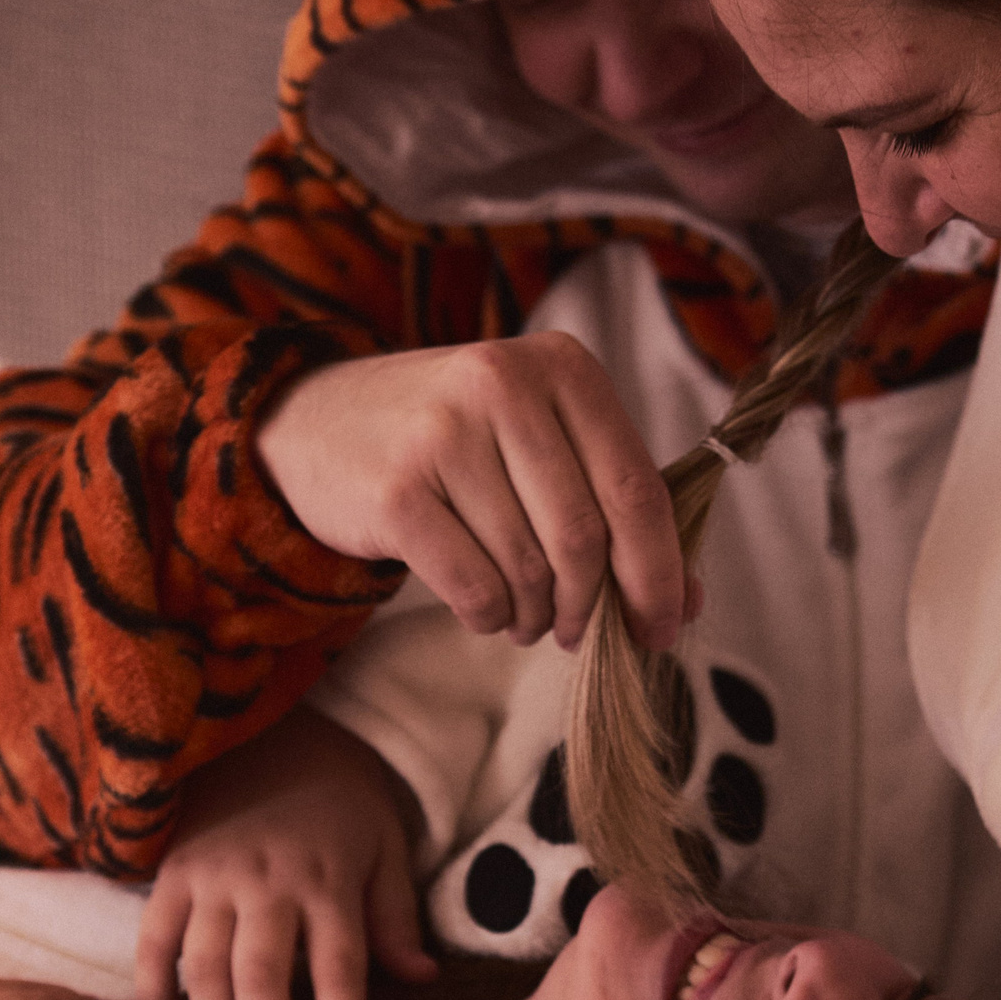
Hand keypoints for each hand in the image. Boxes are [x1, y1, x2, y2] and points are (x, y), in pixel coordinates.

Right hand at [137, 706, 437, 999]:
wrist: (275, 732)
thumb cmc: (341, 799)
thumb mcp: (387, 846)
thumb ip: (396, 916)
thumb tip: (422, 981)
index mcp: (330, 880)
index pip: (341, 972)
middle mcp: (268, 883)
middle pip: (262, 980)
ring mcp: (213, 878)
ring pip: (203, 972)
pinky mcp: (171, 874)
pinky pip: (153, 947)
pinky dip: (156, 999)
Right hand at [255, 335, 683, 652]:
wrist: (316, 424)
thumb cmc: (457, 443)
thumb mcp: (543, 449)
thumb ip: (618, 511)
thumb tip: (684, 605)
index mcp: (564, 367)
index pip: (638, 489)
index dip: (658, 574)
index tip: (660, 629)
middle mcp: (504, 384)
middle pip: (585, 538)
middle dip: (588, 606)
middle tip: (575, 632)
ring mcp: (444, 432)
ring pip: (530, 570)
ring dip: (535, 616)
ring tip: (523, 614)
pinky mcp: (397, 489)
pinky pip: (475, 588)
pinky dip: (489, 616)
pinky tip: (483, 606)